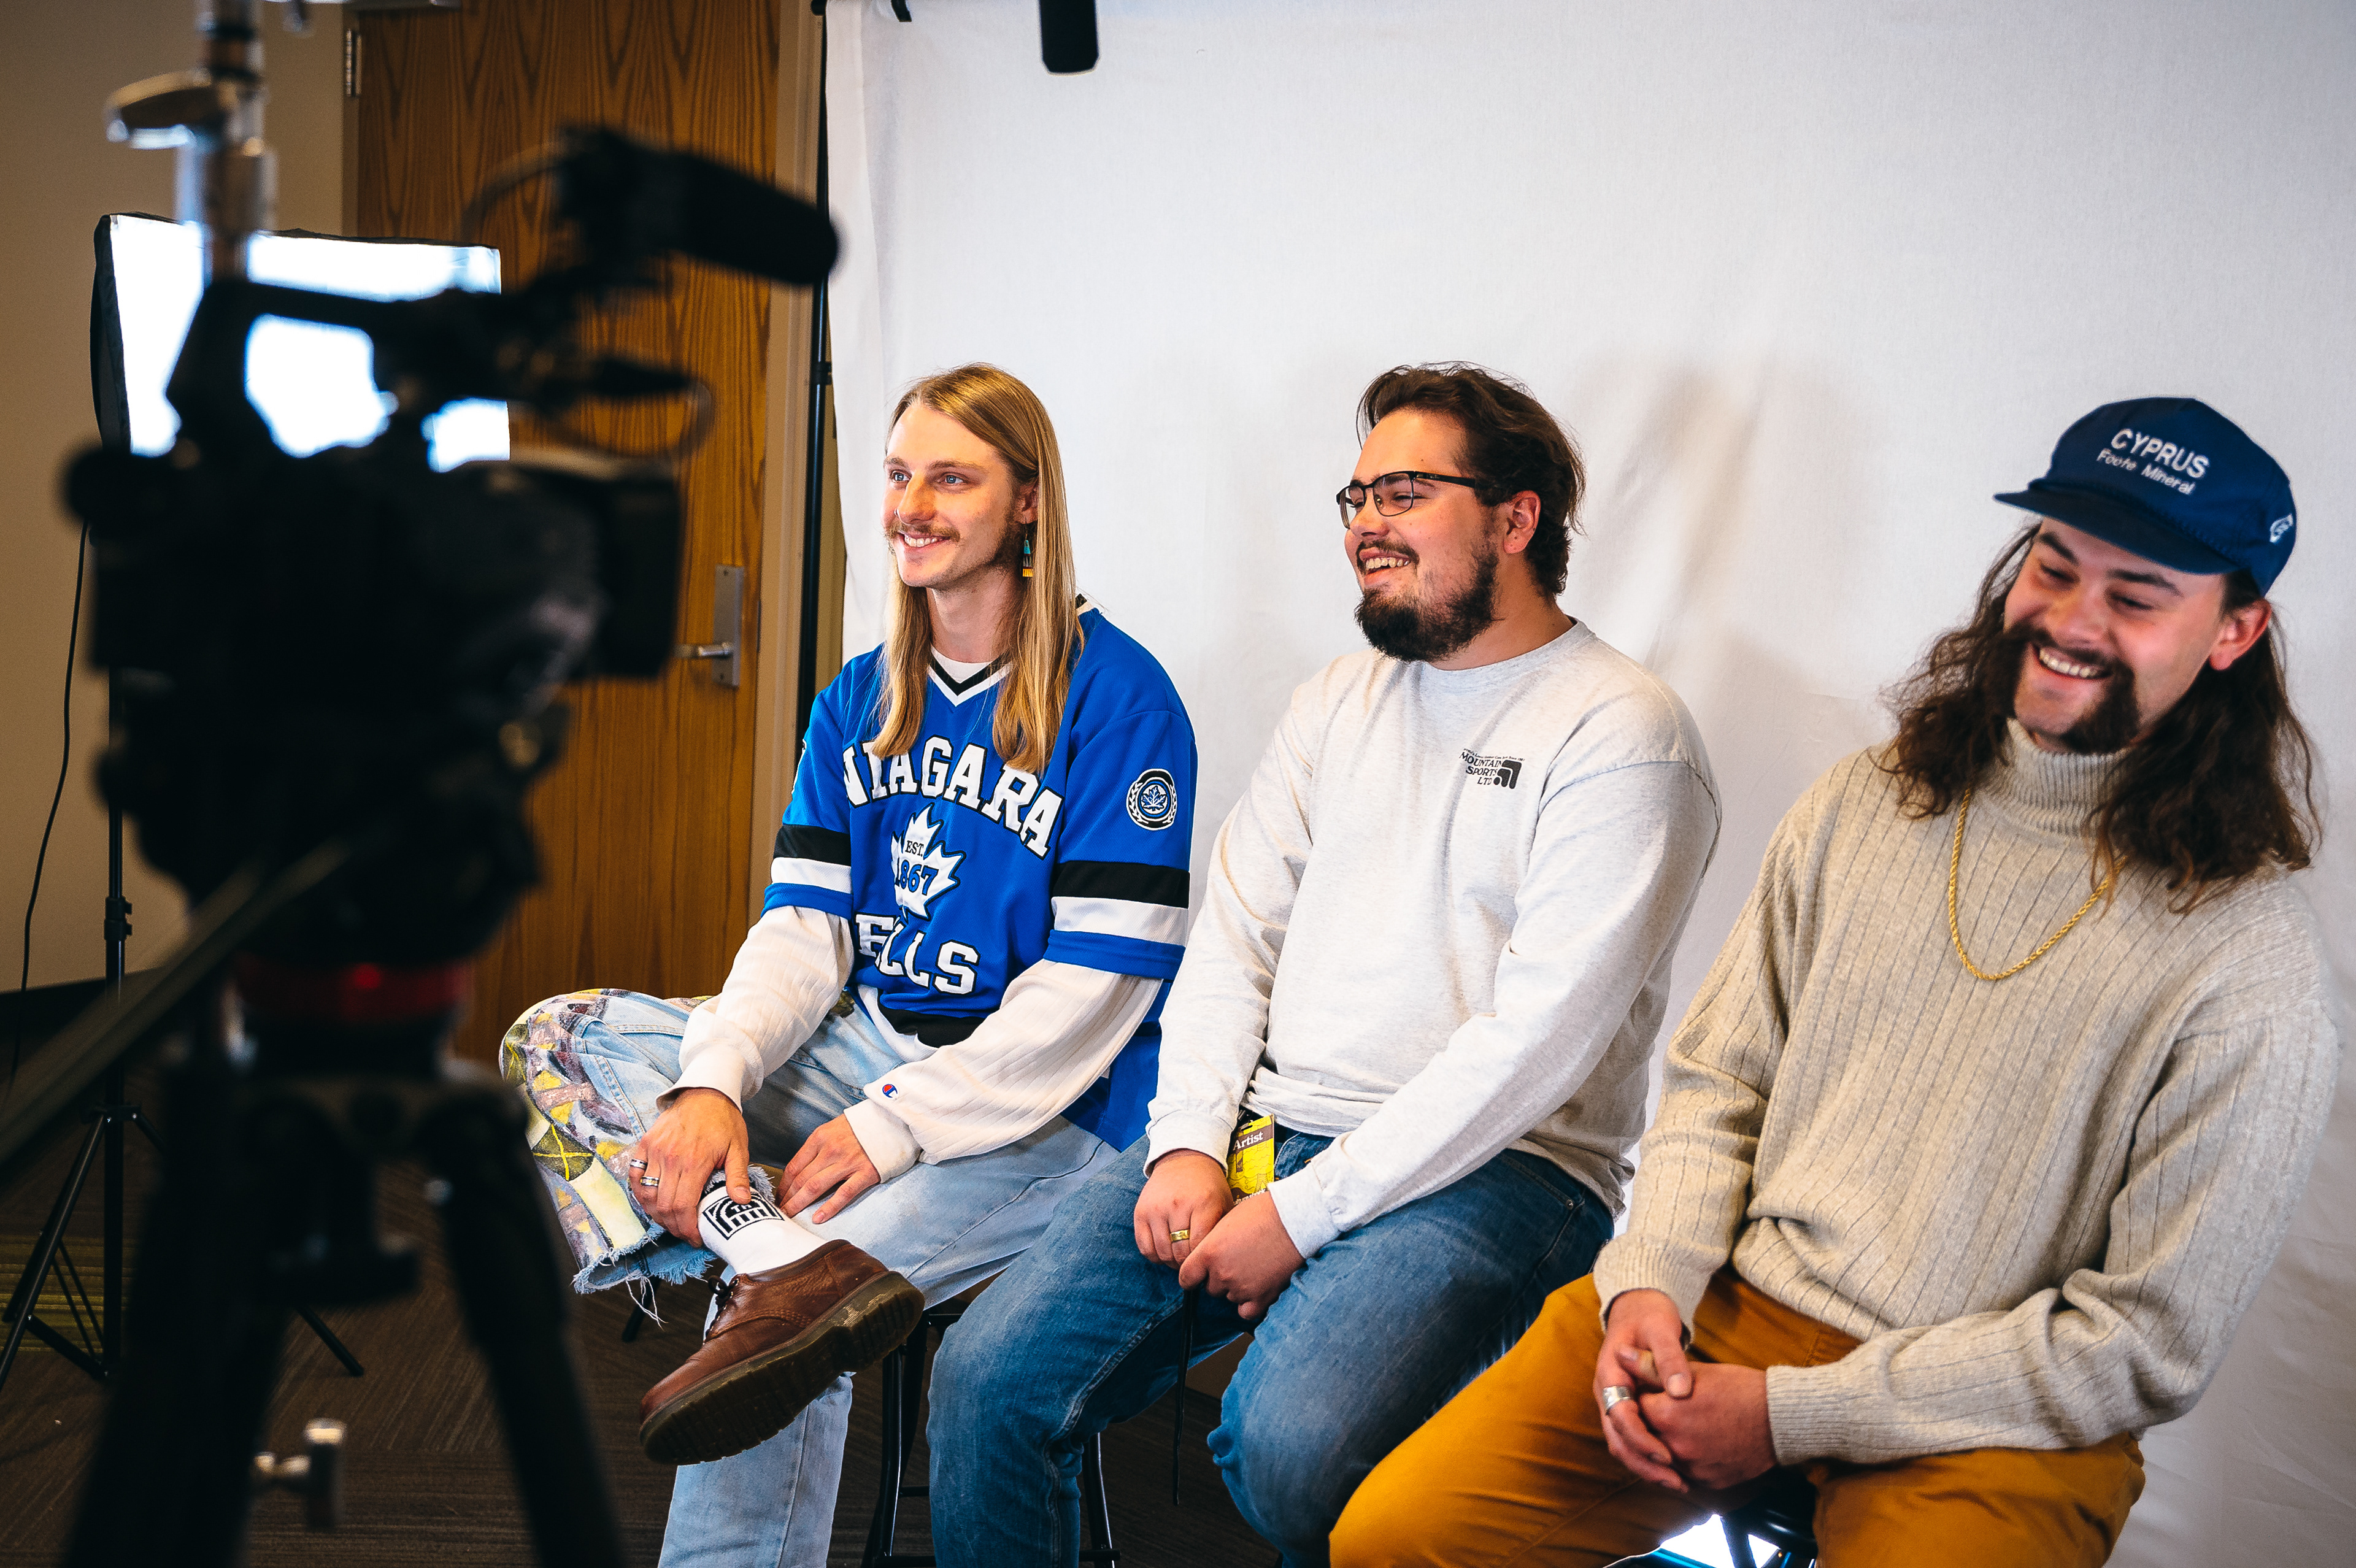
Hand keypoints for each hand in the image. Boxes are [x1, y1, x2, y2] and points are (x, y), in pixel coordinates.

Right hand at [627, 1087, 748, 1241]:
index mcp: (695, 1162)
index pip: (683, 1207)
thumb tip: (742, 1202)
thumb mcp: (738, 1148)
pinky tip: (652, 1202)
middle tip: (685, 1233)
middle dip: (674, 1227)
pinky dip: (640, 1193)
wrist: (706, 1092)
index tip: (695, 1238)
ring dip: (656, 1213)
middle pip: (663, 1206)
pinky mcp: (645, 1144)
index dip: (687, 1229)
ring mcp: (655, 1150)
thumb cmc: (724, 1121)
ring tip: (672, 1221)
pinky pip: (635, 1175)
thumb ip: (738, 1176)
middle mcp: (670, 1158)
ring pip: (647, 1194)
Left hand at [781, 1113, 881, 1223]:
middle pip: (801, 1179)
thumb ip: (818, 1146)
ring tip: (790, 1216)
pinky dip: (829, 1208)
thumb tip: (802, 1169)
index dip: (783, 1185)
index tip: (778, 1197)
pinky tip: (817, 1218)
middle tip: (779, 1212)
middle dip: (787, 1198)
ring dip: (799, 1204)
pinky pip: (843, 1194)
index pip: (794, 1166)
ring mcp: (848, 1162)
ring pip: (815, 1187)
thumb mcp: (833, 1128)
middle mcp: (830, 1150)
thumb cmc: (862, 1125)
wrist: (893, 1119)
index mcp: (820, 1138)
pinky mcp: (865, 1173)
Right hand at [1133, 1150, 1232, 1269]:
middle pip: (1179, 1253)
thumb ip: (1221, 1230)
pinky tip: (1164, 1251)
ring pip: (1161, 1253)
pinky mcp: (1140, 1212)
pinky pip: (1144, 1247)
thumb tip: (1217, 1261)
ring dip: (1171, 1262)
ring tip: (1179, 1258)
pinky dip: (1154, 1256)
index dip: (1201, 1259)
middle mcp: (1178, 1205)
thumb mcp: (1223, 1203)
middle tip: (1191, 1263)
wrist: (1184, 1159)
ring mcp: (1156, 1209)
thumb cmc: (1208, 1186)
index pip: (1199, 1246)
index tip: (1204, 1261)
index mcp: (1203, 1204)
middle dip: (1186, 1264)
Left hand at [1178, 1190, 1301, 1320]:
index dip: (1192, 1276)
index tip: (1197, 1276)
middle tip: (1236, 1263)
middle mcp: (1221, 1273)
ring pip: (1229, 1298)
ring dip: (1236, 1288)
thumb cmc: (1263, 1212)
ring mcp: (1241, 1288)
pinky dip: (1249, 1304)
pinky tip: (1257, 1289)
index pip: (1187, 1277)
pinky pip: (1246, 1312)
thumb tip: (1211, 1255)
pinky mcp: (1262, 1298)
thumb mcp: (1227, 1222)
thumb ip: (1213, 1244)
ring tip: (1252, 1269)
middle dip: (1219, 1278)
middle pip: (1210, 1288)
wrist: (1295, 1220)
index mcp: (1209, 1253)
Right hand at [1595, 1288, 1697, 1490]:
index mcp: (1609, 1374)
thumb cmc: (1649, 1315)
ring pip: (1621, 1442)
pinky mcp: (1625, 1405)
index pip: (1620, 1416)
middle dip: (1644, 1464)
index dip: (1642, 1439)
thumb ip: (1669, 1359)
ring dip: (1645, 1465)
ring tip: (1676, 1482)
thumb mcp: (1661, 1329)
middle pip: (1617, 1438)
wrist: (1636, 1304)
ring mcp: (1614, 1400)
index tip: (1666, 1455)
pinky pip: (1631, 1437)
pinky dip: (1647, 1455)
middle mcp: (1606, 1392)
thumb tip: (1681, 1393)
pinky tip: (1671, 1465)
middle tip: (1675, 1481)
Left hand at [1637, 1363, 1773, 1490]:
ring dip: (1664, 1443)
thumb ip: (1651, 1367)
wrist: (1780, 1420)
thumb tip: (1620, 1352)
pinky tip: (1697, 1443)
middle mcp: (1674, 1447)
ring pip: (1663, 1457)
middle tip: (1667, 1409)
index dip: (1641, 1397)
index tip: (1652, 1391)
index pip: (1634, 1408)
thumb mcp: (1694, 1372)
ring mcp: (1692, 1468)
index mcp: (1667, 1415)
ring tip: (1683, 1425)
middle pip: (1645, 1436)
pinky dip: (1685, 1460)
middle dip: (1650, 1422)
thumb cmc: (1740, 1389)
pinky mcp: (1708, 1482)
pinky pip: (1685, 1472)